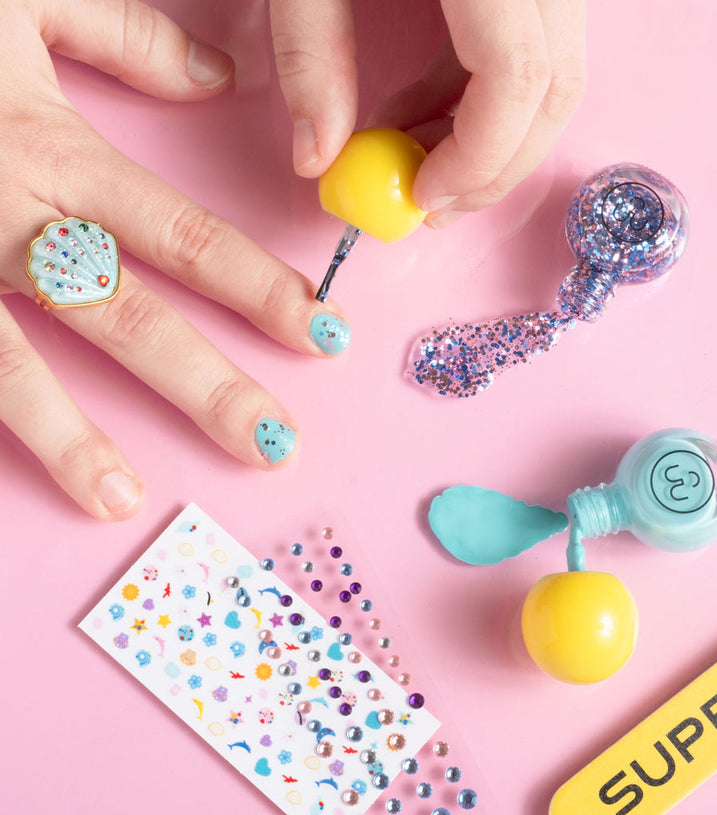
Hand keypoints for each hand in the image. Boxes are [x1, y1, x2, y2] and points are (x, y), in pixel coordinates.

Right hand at [0, 0, 349, 519]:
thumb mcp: (22, 1)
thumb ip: (124, 37)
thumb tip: (215, 74)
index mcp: (57, 155)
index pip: (185, 238)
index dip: (261, 289)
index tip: (322, 333)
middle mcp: (9, 222)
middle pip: (125, 318)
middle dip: (205, 388)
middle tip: (271, 444)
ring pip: (12, 364)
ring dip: (70, 439)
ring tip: (119, 498)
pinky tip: (11, 474)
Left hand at [270, 0, 585, 226]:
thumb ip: (310, 56)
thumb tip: (316, 158)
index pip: (518, 80)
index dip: (477, 159)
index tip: (422, 198)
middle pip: (555, 89)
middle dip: (495, 165)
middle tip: (430, 202)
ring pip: (552, 74)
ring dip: (490, 135)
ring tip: (414, 155)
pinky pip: (531, 44)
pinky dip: (482, 92)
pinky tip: (424, 106)